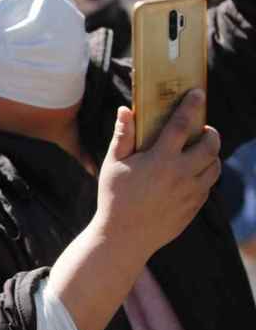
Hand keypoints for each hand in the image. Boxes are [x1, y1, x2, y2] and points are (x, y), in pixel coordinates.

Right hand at [94, 90, 220, 259]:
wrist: (125, 236)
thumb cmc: (114, 196)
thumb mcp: (113, 164)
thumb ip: (123, 136)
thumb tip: (126, 110)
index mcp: (160, 159)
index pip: (182, 124)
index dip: (191, 105)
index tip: (198, 93)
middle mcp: (181, 174)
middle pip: (210, 145)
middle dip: (210, 133)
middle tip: (201, 129)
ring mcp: (191, 192)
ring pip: (215, 166)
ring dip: (211, 154)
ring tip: (199, 151)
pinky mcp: (194, 207)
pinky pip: (208, 185)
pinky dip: (205, 174)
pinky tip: (191, 173)